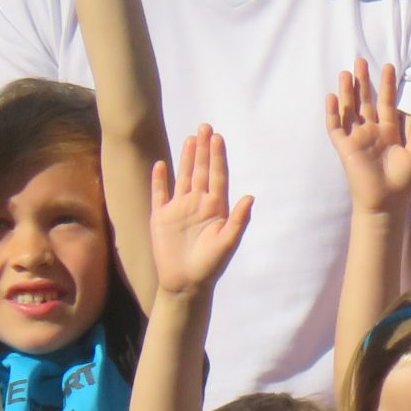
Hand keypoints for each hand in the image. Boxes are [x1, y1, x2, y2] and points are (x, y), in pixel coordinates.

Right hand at [147, 127, 252, 295]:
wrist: (186, 283)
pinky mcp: (161, 217)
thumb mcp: (228, 242)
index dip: (217, 157)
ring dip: (185, 158)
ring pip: (183, 177)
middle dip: (203, 149)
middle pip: (200, 171)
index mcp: (216, 208)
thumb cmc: (211, 265)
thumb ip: (238, 220)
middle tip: (205, 126)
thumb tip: (250, 197)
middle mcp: (198, 204)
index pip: (217, 176)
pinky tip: (161, 165)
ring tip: (190, 138)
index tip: (218, 137)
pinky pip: (160, 194)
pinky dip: (160, 180)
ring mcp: (179, 209)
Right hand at [325, 59, 410, 213]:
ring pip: (349, 110)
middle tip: (360, 60)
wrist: (387, 203)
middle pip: (365, 101)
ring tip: (345, 73)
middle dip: (363, 82)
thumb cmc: (403, 182)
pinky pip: (336, 127)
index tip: (388, 66)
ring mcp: (357, 138)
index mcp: (389, 132)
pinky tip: (332, 97)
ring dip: (347, 92)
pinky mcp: (345, 148)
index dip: (387, 85)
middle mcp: (371, 132)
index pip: (386, 103)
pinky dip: (333, 113)